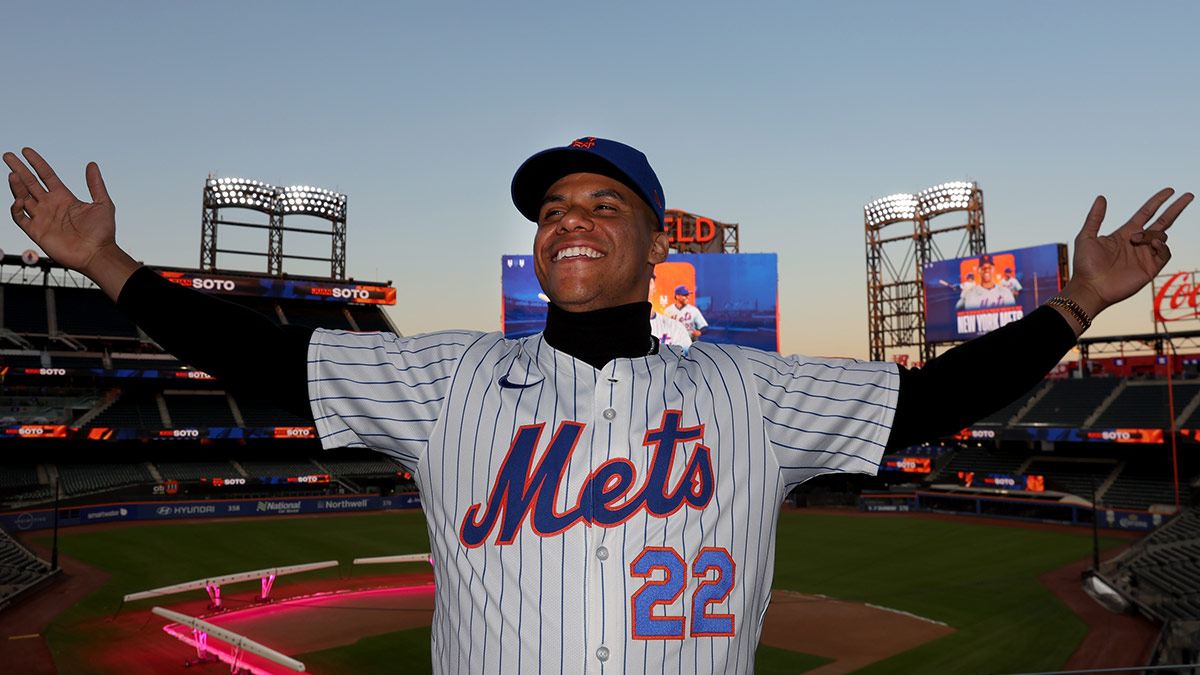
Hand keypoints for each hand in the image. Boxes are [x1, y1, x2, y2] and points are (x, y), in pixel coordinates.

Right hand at [5, 148, 137, 298]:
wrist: (97, 254)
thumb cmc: (103, 232)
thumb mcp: (103, 203)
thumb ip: (95, 184)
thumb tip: (92, 163)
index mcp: (64, 197)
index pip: (46, 175)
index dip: (36, 163)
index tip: (26, 151)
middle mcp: (51, 206)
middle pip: (30, 183)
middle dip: (19, 169)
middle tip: (7, 155)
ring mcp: (42, 218)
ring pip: (23, 197)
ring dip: (16, 186)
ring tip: (13, 175)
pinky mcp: (37, 232)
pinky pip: (21, 218)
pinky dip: (16, 208)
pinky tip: (20, 200)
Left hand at [1063, 188, 1192, 320]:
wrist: (1090, 288)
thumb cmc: (1085, 265)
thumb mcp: (1086, 237)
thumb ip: (1095, 218)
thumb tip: (1101, 197)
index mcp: (1125, 233)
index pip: (1147, 212)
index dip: (1158, 201)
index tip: (1170, 190)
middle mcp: (1138, 242)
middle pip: (1163, 221)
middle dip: (1176, 208)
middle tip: (1189, 195)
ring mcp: (1146, 255)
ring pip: (1162, 236)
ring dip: (1152, 234)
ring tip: (1136, 239)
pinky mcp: (1150, 268)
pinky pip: (1165, 253)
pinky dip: (1163, 246)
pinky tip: (1153, 244)